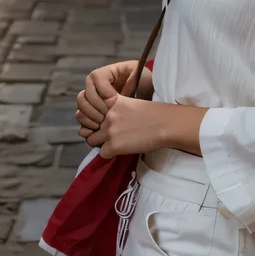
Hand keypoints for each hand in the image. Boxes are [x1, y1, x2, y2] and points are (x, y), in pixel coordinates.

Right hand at [76, 60, 152, 138]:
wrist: (151, 98)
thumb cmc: (146, 84)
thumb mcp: (141, 76)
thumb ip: (129, 81)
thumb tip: (113, 97)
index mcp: (106, 74)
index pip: (95, 77)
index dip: (104, 89)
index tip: (116, 98)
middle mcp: (95, 88)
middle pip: (83, 95)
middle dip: (96, 106)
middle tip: (109, 113)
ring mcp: (93, 102)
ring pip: (81, 109)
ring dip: (90, 116)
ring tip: (104, 122)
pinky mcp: (95, 116)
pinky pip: (83, 121)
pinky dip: (87, 125)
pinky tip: (98, 129)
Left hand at [86, 96, 207, 158]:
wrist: (165, 124)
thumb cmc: (154, 113)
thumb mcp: (131, 103)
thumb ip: (117, 109)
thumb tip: (109, 122)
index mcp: (111, 102)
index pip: (90, 110)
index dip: (94, 117)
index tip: (101, 121)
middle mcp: (107, 115)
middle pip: (89, 126)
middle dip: (96, 131)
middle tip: (109, 135)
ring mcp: (109, 130)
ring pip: (91, 140)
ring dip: (101, 143)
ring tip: (114, 143)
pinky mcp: (114, 145)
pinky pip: (102, 154)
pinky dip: (110, 154)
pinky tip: (122, 149)